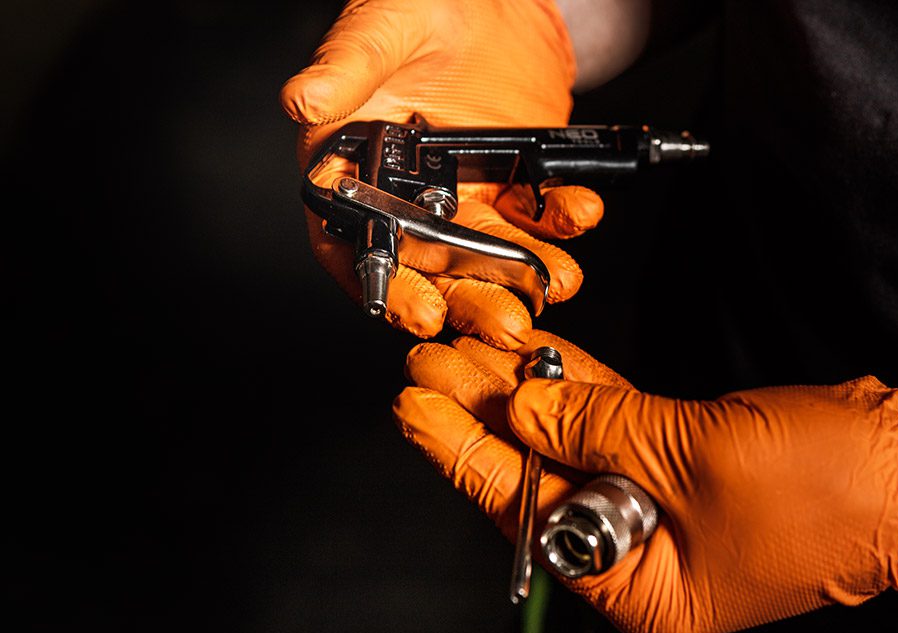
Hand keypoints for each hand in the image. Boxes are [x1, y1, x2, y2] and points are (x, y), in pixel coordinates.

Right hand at [280, 0, 603, 347]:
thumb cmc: (413, 6)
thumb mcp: (378, 32)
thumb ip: (345, 70)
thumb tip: (305, 101)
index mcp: (353, 171)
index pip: (360, 247)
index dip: (388, 289)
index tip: (420, 313)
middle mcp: (407, 196)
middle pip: (433, 267)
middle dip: (471, 300)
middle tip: (505, 322)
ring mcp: (463, 193)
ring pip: (490, 253)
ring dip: (525, 274)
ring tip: (558, 280)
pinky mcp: (511, 181)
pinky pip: (536, 213)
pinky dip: (561, 220)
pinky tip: (578, 215)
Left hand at [392, 331, 897, 632]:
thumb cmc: (838, 491)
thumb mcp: (696, 457)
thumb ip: (597, 428)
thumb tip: (523, 407)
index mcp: (641, 587)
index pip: (525, 515)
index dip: (461, 455)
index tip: (415, 407)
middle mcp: (644, 552)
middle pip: (538, 476)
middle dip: (481, 415)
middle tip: (426, 362)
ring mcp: (662, 502)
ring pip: (570, 440)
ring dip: (522, 391)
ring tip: (465, 346)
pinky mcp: (684, 455)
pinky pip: (612, 418)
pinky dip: (576, 385)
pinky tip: (536, 352)